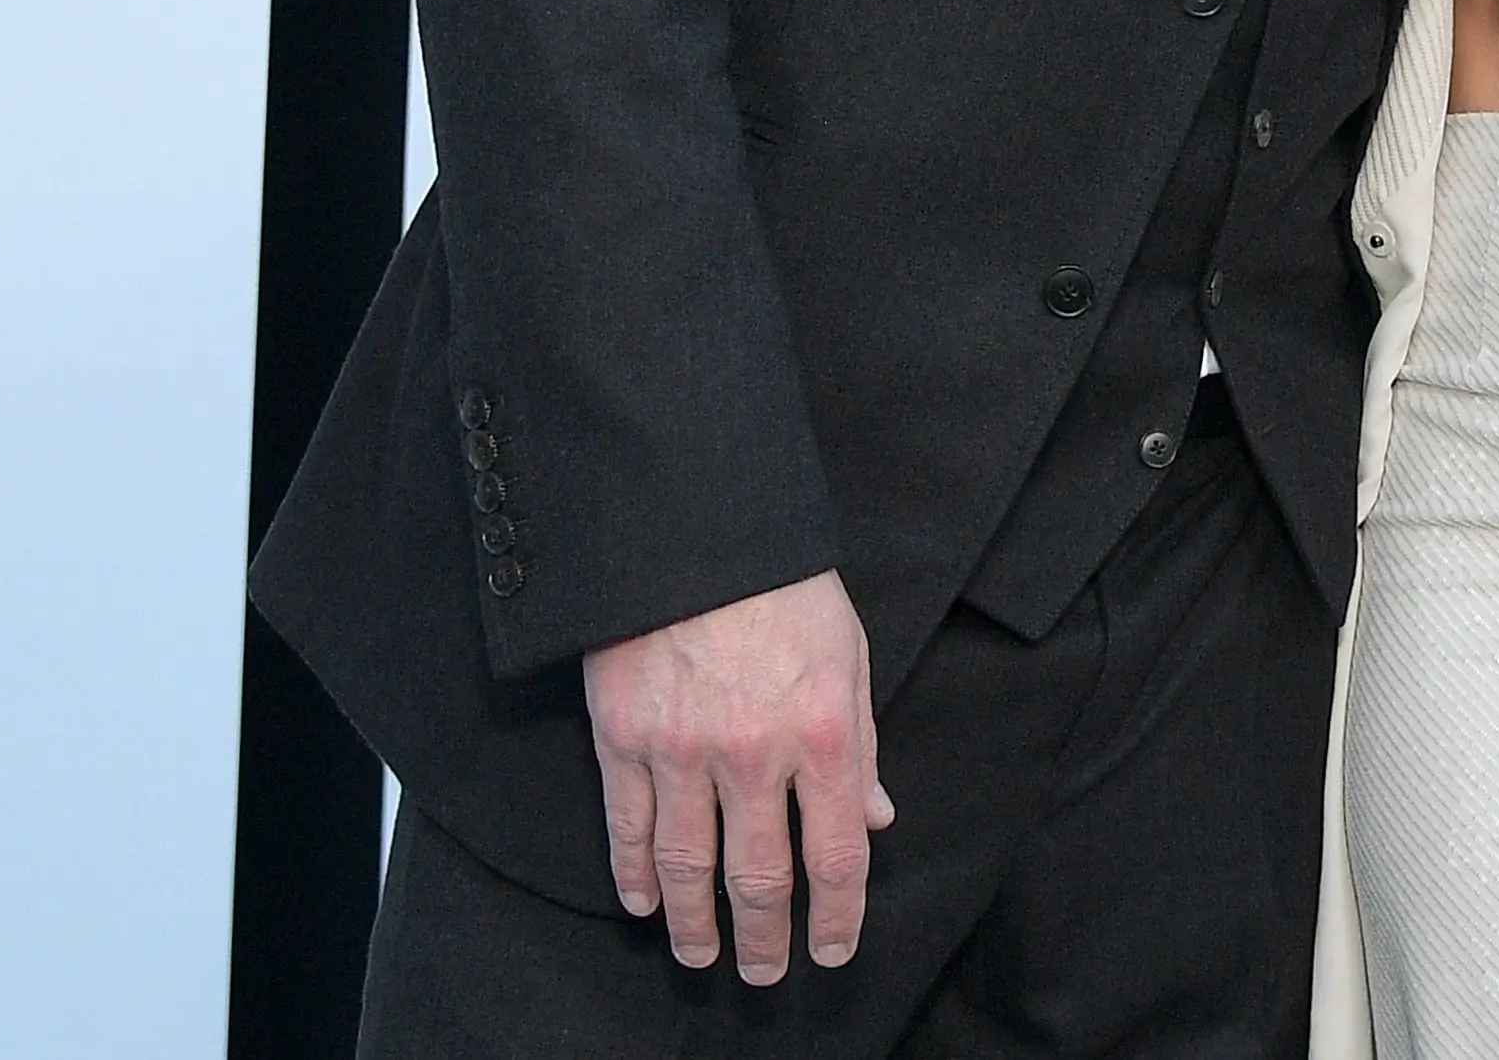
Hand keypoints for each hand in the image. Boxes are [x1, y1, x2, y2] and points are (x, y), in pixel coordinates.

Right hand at [583, 571, 890, 980]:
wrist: (694, 523)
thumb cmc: (782, 583)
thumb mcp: (847, 653)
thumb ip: (860, 742)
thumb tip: (875, 818)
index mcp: (823, 731)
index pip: (838, 854)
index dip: (838, 916)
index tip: (833, 950)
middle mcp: (755, 752)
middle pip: (762, 878)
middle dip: (767, 938)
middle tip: (766, 973)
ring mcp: (682, 748)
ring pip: (689, 867)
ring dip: (695, 925)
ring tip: (702, 955)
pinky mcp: (623, 735)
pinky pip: (628, 826)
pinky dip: (634, 874)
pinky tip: (643, 902)